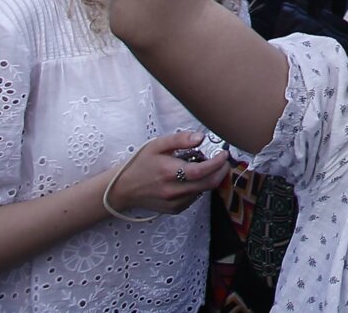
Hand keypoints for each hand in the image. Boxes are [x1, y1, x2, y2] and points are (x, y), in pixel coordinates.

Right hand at [107, 130, 231, 216]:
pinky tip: (193, 178)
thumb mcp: (157, 145)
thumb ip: (180, 139)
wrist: (123, 189)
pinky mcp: (174, 209)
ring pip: (203, 191)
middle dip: (221, 172)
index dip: (218, 163)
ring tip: (207, 167)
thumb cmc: (141, 163)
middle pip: (208, 184)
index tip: (224, 154)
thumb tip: (201, 137)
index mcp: (170, 172)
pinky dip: (200, 187)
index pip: (202, 171)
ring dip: (211, 179)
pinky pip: (194, 198)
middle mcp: (173, 191)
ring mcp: (174, 203)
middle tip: (224, 161)